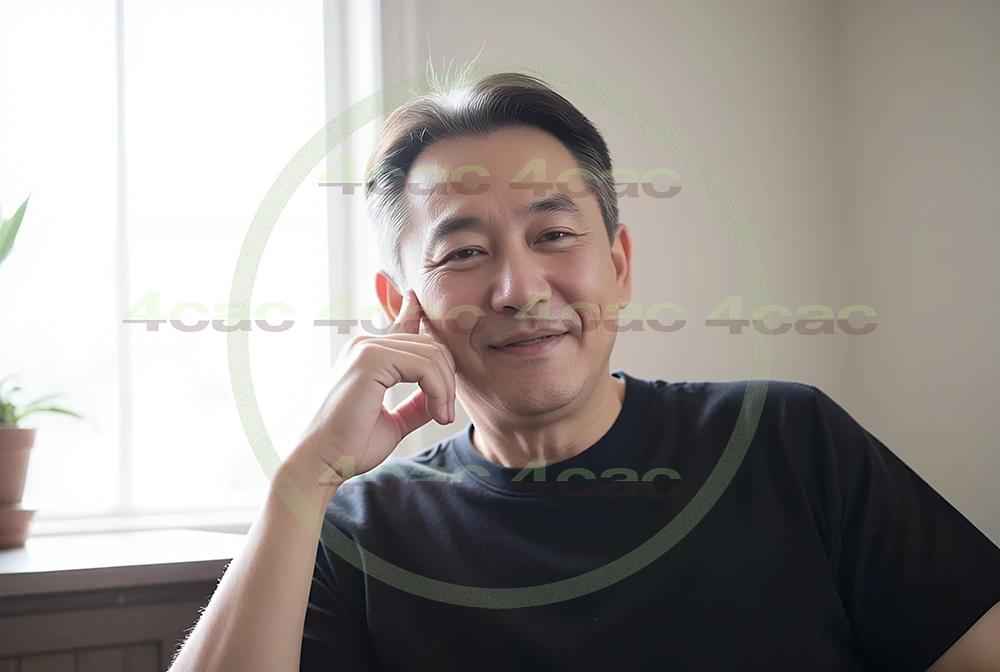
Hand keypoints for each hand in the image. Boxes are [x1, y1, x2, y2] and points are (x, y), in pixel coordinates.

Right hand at [292, 289, 456, 480]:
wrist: (323, 462)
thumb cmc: (351, 445)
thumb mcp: (394, 421)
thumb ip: (416, 404)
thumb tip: (440, 395)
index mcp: (367, 355)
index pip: (403, 325)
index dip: (418, 315)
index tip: (421, 302)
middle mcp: (365, 345)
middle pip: (429, 345)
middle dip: (447, 380)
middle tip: (445, 414)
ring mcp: (366, 348)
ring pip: (431, 355)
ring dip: (445, 389)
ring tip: (442, 417)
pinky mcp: (370, 359)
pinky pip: (424, 366)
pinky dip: (438, 390)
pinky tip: (436, 413)